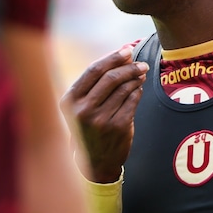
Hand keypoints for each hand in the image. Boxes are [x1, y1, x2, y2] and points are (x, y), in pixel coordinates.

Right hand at [60, 46, 147, 182]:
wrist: (94, 162)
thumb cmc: (88, 127)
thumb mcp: (81, 106)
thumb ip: (96, 82)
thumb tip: (123, 54)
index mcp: (70, 100)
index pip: (94, 70)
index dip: (113, 57)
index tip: (127, 50)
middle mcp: (83, 110)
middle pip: (111, 78)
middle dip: (129, 67)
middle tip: (141, 63)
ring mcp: (101, 119)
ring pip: (125, 88)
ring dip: (136, 78)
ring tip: (141, 74)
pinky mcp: (118, 127)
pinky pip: (133, 101)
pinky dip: (138, 91)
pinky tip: (139, 88)